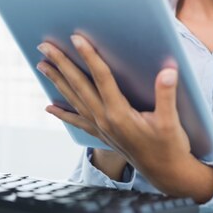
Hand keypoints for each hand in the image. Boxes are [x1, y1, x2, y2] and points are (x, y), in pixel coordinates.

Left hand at [36, 34, 212, 202]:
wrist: (165, 174)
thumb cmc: (169, 146)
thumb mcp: (171, 121)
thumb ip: (167, 94)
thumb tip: (168, 71)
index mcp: (119, 113)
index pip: (101, 77)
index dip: (89, 56)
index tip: (76, 38)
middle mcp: (104, 119)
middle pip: (78, 85)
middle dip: (61, 64)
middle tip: (44, 46)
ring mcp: (101, 128)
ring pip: (74, 99)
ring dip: (57, 81)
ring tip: (42, 65)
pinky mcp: (102, 134)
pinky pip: (77, 121)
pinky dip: (62, 113)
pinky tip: (49, 107)